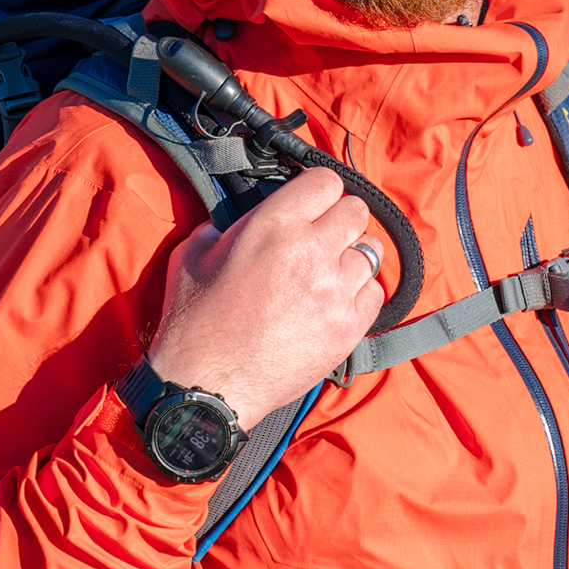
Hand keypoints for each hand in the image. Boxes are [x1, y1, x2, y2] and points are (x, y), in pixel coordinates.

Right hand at [147, 168, 384, 429]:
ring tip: (329, 274)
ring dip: (352, 258)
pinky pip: (375, 294)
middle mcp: (312, 251)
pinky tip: (335, 302)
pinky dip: (359, 294)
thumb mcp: (193, 255)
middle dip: (340, 222)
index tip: (311, 206)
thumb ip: (223, 228)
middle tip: (322, 240)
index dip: (319, 192)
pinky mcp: (347, 328)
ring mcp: (335, 291)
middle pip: (357, 212)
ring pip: (371, 253)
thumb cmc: (193, 323)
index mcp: (274, 224)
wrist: (206, 387)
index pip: (327, 181)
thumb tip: (236, 222)